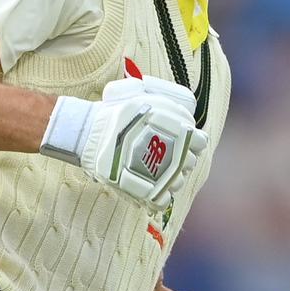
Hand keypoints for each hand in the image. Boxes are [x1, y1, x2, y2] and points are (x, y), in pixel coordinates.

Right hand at [39, 76, 207, 210]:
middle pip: (189, 162)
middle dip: (178, 160)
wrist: (89, 136)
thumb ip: (148, 93)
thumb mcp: (134, 94)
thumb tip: (151, 90)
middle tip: (159, 155)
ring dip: (168, 178)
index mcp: (178, 129)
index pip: (200, 141)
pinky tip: (149, 188)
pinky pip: (164, 200)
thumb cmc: (112, 114)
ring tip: (151, 171)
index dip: (190, 142)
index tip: (177, 140)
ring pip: (177, 182)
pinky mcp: (150, 191)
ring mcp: (165, 174)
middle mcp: (176, 153)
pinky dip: (158, 197)